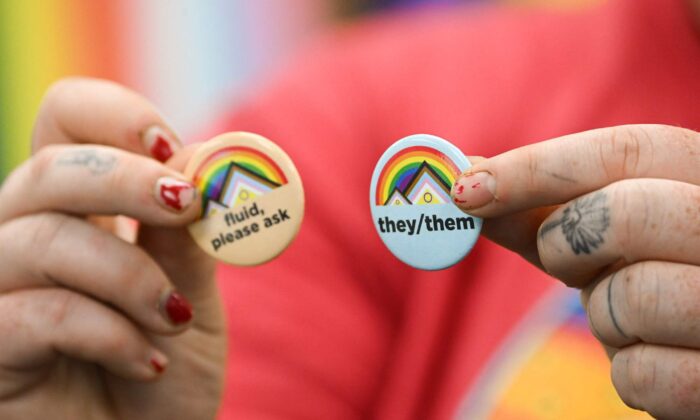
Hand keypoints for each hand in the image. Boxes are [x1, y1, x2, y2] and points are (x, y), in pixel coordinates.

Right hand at [0, 78, 225, 419]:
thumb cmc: (167, 369)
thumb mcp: (191, 293)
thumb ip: (188, 234)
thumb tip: (201, 161)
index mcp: (79, 209)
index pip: (66, 121)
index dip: (113, 116)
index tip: (172, 148)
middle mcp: (26, 237)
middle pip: (50, 168)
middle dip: (129, 180)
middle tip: (188, 204)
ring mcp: (0, 291)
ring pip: (43, 240)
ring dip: (129, 276)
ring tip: (173, 317)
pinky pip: (37, 314)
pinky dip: (109, 333)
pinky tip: (146, 361)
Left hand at [452, 124, 699, 418]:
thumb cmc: (661, 287)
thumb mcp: (612, 241)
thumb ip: (547, 212)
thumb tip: (467, 179)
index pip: (632, 149)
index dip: (537, 165)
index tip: (466, 189)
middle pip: (625, 212)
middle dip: (566, 242)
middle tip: (566, 263)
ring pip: (632, 294)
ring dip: (604, 316)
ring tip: (634, 319)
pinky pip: (641, 373)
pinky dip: (631, 372)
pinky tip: (660, 361)